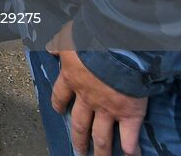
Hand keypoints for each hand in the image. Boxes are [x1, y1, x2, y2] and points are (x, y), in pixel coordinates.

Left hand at [48, 23, 148, 155]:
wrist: (120, 45)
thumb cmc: (92, 37)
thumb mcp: (69, 36)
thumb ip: (59, 43)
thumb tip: (49, 48)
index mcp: (72, 78)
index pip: (60, 95)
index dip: (59, 103)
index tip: (58, 111)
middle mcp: (87, 98)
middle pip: (79, 124)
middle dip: (78, 139)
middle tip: (78, 150)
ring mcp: (107, 108)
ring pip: (101, 135)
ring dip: (100, 150)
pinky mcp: (128, 113)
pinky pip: (129, 136)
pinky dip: (130, 148)